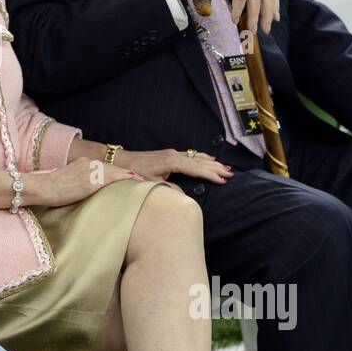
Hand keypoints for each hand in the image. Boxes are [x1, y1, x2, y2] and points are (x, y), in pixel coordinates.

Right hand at [27, 157, 136, 207]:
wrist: (41, 187)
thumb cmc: (48, 190)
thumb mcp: (65, 182)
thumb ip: (78, 184)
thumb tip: (82, 193)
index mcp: (82, 163)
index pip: (104, 167)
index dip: (117, 173)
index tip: (129, 177)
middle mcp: (88, 163)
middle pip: (112, 168)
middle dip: (126, 174)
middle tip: (141, 179)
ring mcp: (90, 171)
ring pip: (115, 172)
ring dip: (128, 177)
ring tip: (142, 182)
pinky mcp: (91, 180)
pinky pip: (113, 179)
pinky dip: (125, 179)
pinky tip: (134, 182)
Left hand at [117, 148, 232, 184]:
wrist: (121, 161)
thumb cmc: (134, 173)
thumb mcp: (152, 185)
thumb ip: (169, 190)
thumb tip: (183, 197)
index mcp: (172, 162)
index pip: (197, 168)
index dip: (211, 174)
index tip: (224, 179)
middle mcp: (174, 155)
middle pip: (200, 161)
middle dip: (216, 168)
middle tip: (231, 173)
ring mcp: (172, 153)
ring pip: (196, 157)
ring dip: (211, 162)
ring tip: (224, 167)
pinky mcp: (169, 155)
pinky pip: (190, 156)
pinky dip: (201, 158)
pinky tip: (208, 158)